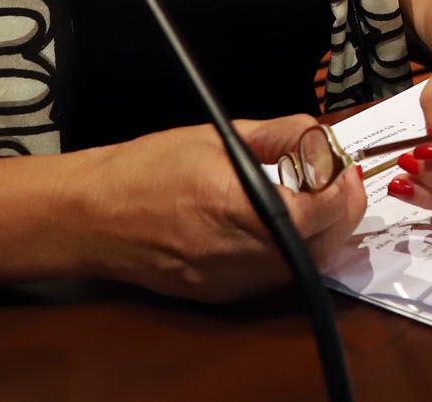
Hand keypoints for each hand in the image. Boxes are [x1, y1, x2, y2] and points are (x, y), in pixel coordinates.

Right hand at [86, 114, 366, 301]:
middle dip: (341, 216)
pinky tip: (280, 223)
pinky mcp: (216, 295)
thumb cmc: (146, 168)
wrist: (87, 216)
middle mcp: (234, 253)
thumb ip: (279, 136)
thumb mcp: (219, 135)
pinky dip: (290, 252)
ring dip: (320, 236)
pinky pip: (271, 278)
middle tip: (339, 184)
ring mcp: (225, 281)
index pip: (318, 214)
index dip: (343, 191)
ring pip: (300, 268)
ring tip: (314, 200)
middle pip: (320, 248)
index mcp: (236, 207)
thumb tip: (321, 139)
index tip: (344, 167)